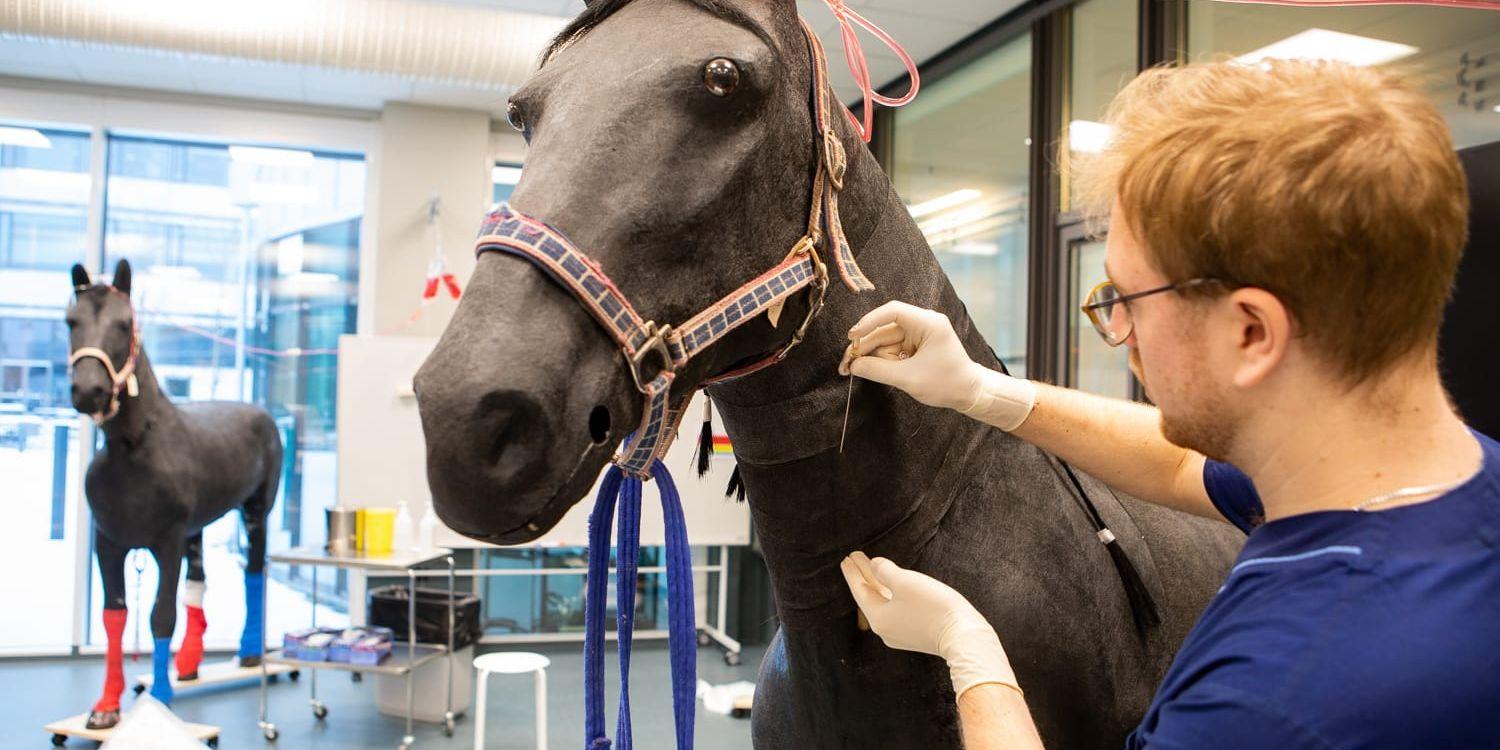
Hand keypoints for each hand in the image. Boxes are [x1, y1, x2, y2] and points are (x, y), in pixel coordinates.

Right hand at [839, 301, 982, 410]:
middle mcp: (923, 323)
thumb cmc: (947, 384)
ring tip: (853, 371)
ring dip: (871, 356)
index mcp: (928, 323)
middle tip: (845, 364)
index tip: (852, 336)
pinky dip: (881, 360)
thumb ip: (878, 370)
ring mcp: (919, 334)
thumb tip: (854, 365)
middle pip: (884, 329)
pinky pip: (892, 348)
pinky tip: (871, 371)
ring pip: (885, 341)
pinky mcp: (916, 345)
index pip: (892, 311)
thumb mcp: (909, 379)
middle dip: (864, 346)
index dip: (869, 321)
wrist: (969, 393)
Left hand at [841, 551, 1019, 698]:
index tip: (848, 557)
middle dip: (864, 575)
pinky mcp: (915, 634)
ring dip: (878, 583)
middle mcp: (885, 629)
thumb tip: (875, 566)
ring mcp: (900, 633)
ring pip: (883, 603)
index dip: (854, 572)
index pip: (860, 590)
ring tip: (873, 566)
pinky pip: (896, 609)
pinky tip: (892, 585)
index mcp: (878, 618)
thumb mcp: (905, 582)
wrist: (964, 637)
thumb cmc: (933, 607)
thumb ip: (885, 571)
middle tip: (856, 558)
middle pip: (870, 597)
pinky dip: (890, 594)